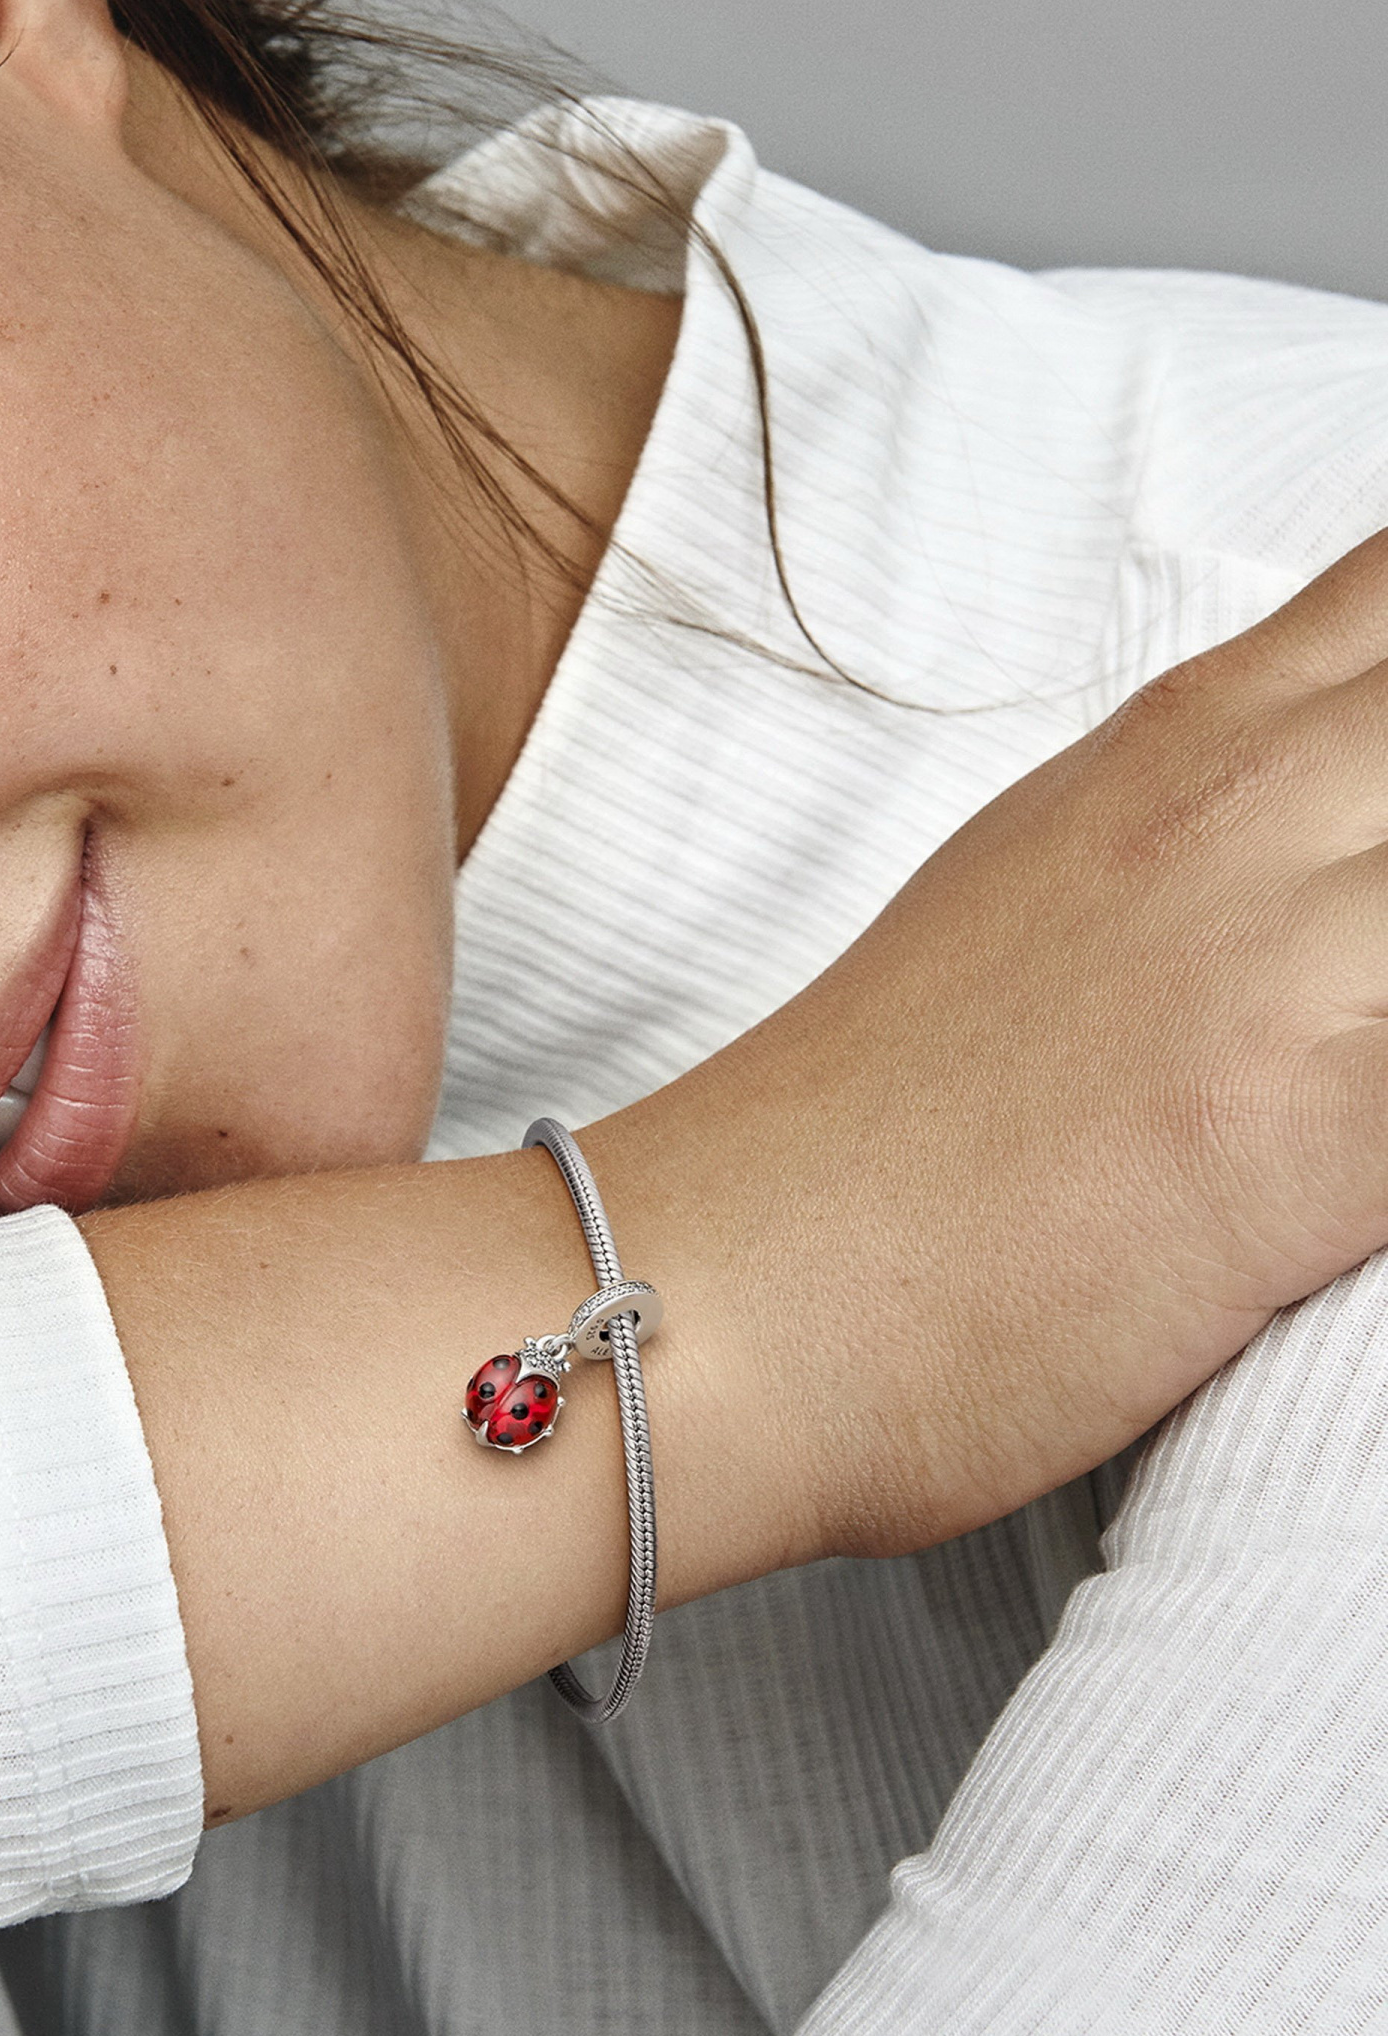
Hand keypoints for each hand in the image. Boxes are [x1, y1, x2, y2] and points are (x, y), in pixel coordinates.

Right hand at [95, 529, 1387, 1816]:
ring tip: (1352, 1050)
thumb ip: (1201, 833)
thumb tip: (1322, 860)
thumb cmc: (853, 1140)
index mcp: (1179, 743)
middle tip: (1367, 964)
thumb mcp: (1028, 897)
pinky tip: (1373, 1151)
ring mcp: (1291, 948)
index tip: (1380, 823)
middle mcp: (1249, 805)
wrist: (714, 1291)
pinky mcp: (1319, 1119)